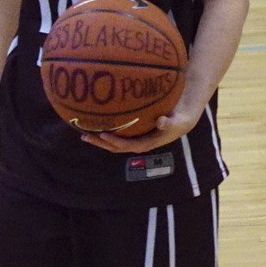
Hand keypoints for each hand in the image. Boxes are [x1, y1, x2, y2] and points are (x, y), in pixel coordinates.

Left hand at [80, 103, 199, 153]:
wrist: (181, 119)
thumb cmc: (178, 120)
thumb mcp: (177, 121)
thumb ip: (170, 122)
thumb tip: (161, 121)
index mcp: (148, 143)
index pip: (128, 145)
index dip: (115, 142)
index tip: (103, 135)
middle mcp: (139, 142)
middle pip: (116, 147)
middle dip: (101, 143)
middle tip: (85, 136)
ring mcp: (135, 138)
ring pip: (114, 142)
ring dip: (99, 139)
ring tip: (84, 134)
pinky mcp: (133, 132)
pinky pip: (117, 134)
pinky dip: (106, 131)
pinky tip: (96, 124)